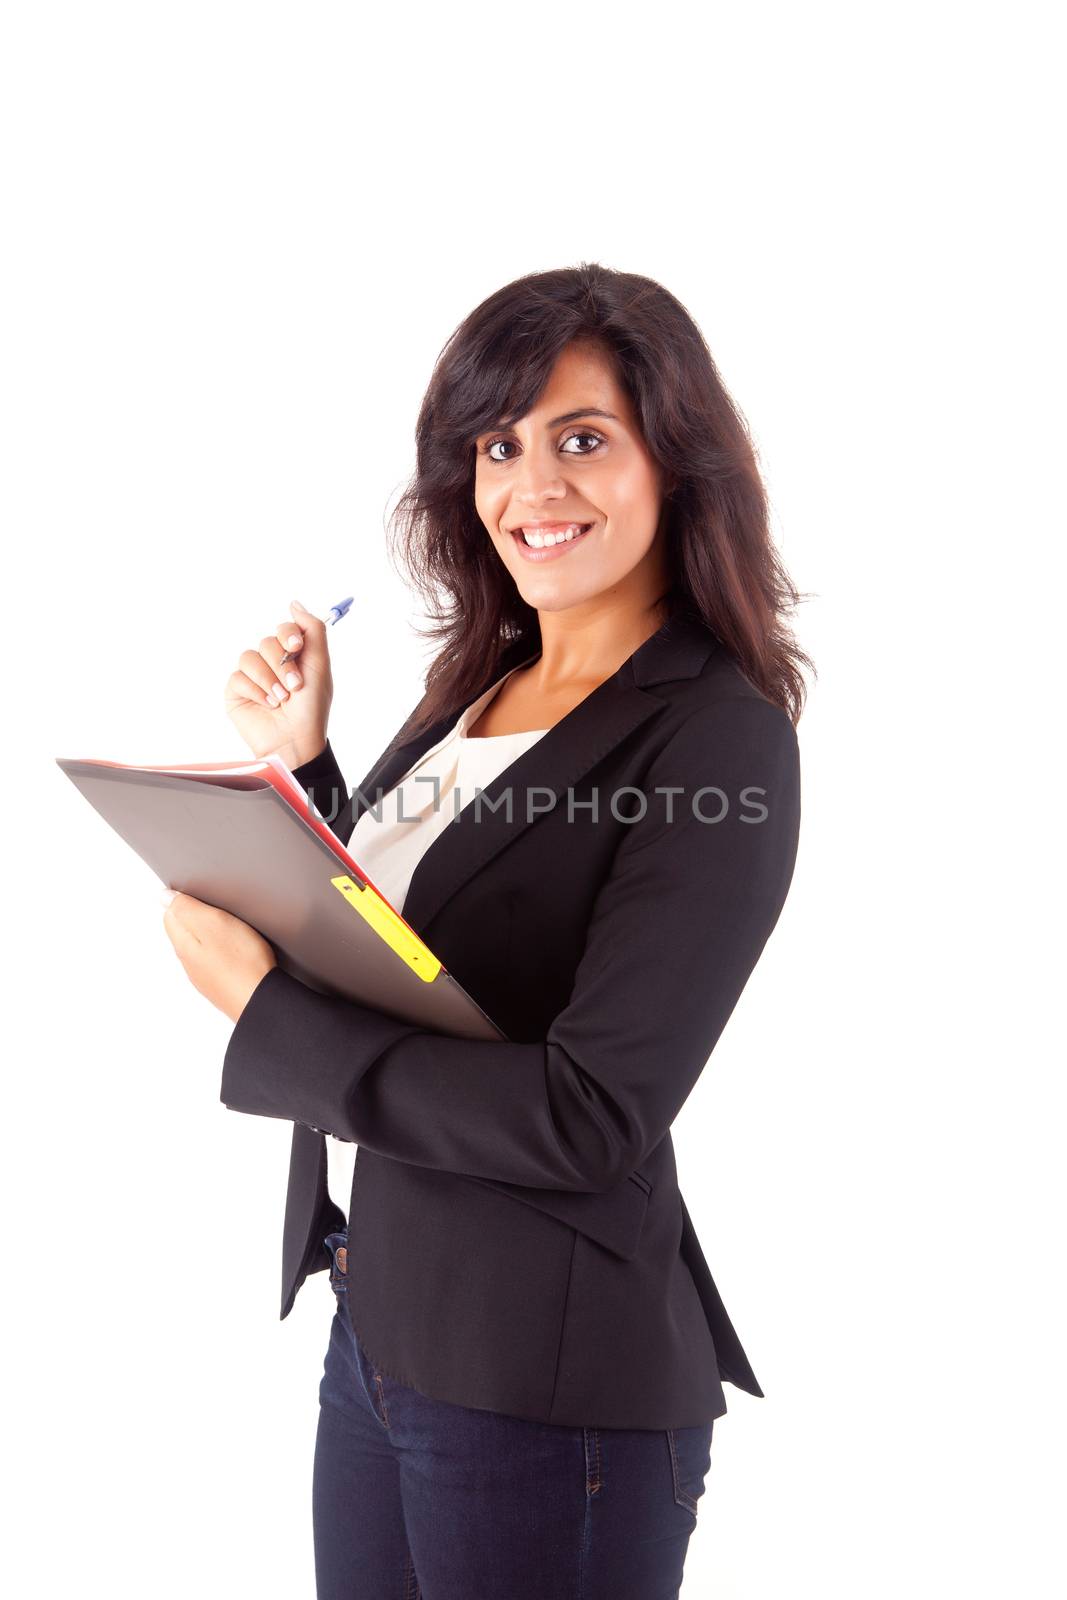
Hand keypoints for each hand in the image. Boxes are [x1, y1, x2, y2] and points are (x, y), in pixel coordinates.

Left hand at [161, 891, 276, 1023]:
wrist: (261, 1001)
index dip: (187, 901)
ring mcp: (205, 976)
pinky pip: (216, 962)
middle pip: (185, 932)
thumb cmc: (241, 963)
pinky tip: (239, 952)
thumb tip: (165, 897)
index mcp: (183, 944)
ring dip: (212, 935)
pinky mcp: (221, 985)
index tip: (205, 898)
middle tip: (220, 912)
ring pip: (201, 948)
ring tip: (232, 929)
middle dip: (198, 918)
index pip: (170, 915)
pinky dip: (224, 952)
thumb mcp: (213, 922)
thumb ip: (187, 908)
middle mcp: (189, 963)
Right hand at [224, 599, 333, 767]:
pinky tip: (266, 704)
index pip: (285, 629)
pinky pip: (238, 676)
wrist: (294, 741)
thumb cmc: (311, 709)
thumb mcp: (319, 666)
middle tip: (294, 686)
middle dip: (282, 665)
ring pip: (250, 656)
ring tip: (280, 699)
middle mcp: (273, 663)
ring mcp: (253, 676)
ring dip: (269, 679)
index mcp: (294, 656)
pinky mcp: (237, 690)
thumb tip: (294, 603)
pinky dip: (256, 690)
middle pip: (268, 642)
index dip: (288, 635)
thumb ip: (313, 631)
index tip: (296, 647)